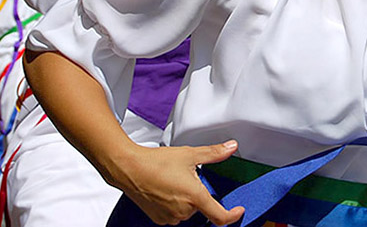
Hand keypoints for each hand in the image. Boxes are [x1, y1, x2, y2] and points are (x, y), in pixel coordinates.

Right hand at [111, 141, 244, 225]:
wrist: (129, 168)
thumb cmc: (156, 162)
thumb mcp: (190, 154)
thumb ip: (214, 153)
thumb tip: (231, 147)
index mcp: (194, 197)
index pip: (220, 217)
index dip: (233, 216)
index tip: (238, 210)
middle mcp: (183, 211)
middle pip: (201, 207)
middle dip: (198, 193)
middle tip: (187, 176)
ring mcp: (170, 217)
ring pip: (187, 210)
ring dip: (186, 199)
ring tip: (173, 181)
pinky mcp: (159, 219)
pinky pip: (174, 214)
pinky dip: (174, 203)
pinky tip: (166, 189)